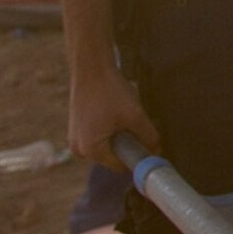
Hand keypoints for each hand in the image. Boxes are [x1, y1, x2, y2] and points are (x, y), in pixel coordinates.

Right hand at [67, 57, 159, 171]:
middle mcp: (79, 150)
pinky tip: (111, 110)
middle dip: (127, 143)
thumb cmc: (110, 91)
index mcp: (91, 151)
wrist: (90, 67)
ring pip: (107, 146)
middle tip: (134, 123)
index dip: (138, 157)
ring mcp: (75, 140)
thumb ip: (149, 137)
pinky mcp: (76, 129)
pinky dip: (109, 128)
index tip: (149, 146)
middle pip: (113, 156)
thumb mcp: (135, 115)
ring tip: (120, 113)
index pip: (121, 166)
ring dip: (118, 135)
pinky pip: (99, 137)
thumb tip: (157, 151)